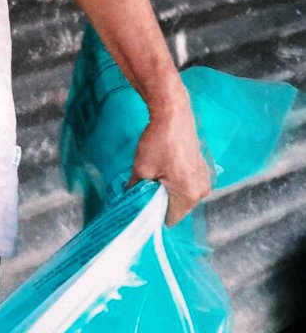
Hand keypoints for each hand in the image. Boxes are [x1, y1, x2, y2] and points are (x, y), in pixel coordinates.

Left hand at [130, 86, 212, 225]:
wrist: (173, 113)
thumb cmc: (159, 141)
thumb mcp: (142, 169)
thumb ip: (135, 191)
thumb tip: (128, 202)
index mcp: (189, 195)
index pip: (169, 219)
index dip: (153, 215)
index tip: (141, 206)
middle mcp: (202, 191)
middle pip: (176, 209)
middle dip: (160, 202)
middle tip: (145, 188)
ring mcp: (204, 180)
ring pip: (181, 197)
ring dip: (167, 191)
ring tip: (155, 175)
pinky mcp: (202, 170)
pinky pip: (186, 185)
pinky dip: (175, 182)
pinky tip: (164, 169)